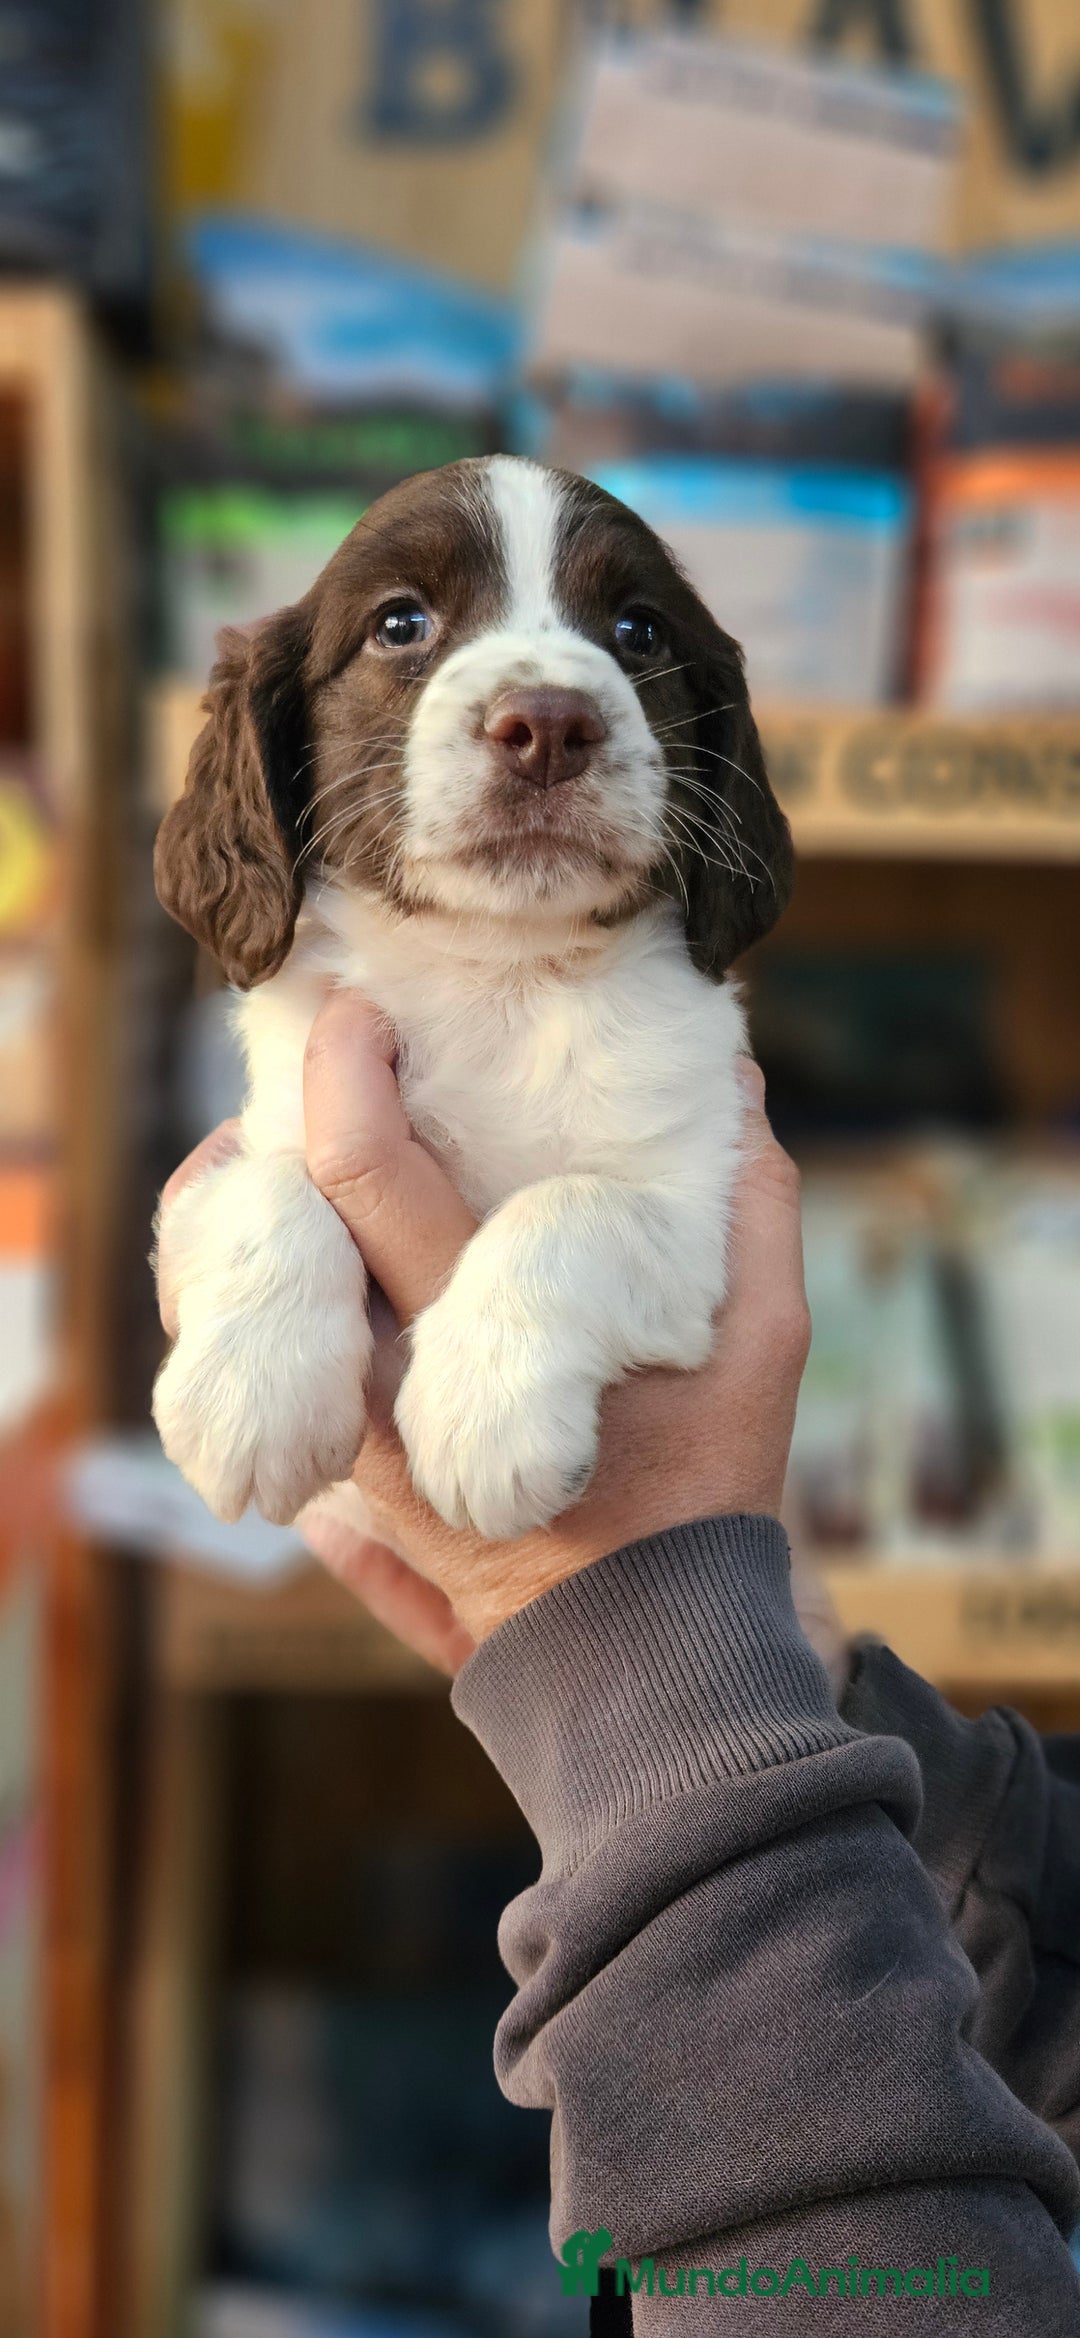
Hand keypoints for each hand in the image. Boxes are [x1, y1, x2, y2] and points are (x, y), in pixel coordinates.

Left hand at [300, 994, 845, 1675]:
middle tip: (321, 1044)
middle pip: (282, 1219)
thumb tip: (737, 1080)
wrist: (638, 1652)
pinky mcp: (333, 1474)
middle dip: (284, 1108)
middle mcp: (385, 1377)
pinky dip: (232, 1295)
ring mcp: (346, 1434)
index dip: (347, 1074)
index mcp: (476, 1327)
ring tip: (274, 1134)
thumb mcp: (762, 1344)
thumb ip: (750, 1205)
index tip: (363, 1012)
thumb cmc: (704, 1487)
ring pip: (232, 1298)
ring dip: (241, 1201)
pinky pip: (241, 1372)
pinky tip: (271, 1240)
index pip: (367, 1173)